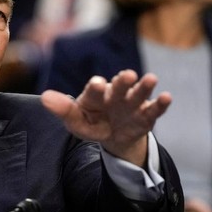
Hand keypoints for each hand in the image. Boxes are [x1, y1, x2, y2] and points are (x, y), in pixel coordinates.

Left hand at [41, 69, 171, 166]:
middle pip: (119, 87)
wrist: (114, 135)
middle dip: (123, 82)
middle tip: (127, 75)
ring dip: (144, 87)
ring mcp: (132, 104)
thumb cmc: (92, 123)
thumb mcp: (76, 121)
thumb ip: (63, 110)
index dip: (96, 87)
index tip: (97, 84)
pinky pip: (154, 110)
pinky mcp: (146, 116)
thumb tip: (44, 98)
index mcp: (96, 95)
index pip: (94, 90)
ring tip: (151, 79)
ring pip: (138, 94)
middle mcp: (116, 95)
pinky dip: (160, 104)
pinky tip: (167, 97)